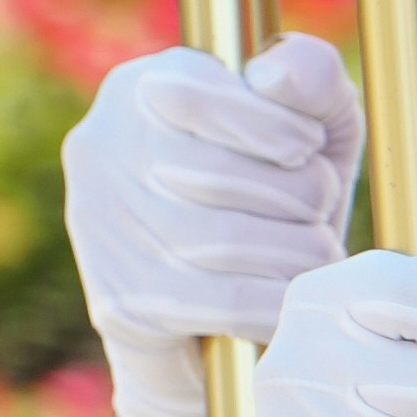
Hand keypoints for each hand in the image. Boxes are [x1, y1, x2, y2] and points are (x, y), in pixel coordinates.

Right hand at [62, 37, 363, 416]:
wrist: (211, 339)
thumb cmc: (273, 209)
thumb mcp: (311, 130)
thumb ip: (312, 79)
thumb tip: (276, 76)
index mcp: (141, 87)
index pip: (211, 96)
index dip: (282, 130)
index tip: (308, 154)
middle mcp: (100, 148)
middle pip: (222, 173)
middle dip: (301, 198)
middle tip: (318, 217)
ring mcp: (99, 228)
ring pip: (226, 240)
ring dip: (297, 253)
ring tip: (313, 255)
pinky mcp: (118, 302)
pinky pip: (221, 301)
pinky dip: (273, 303)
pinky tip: (287, 300)